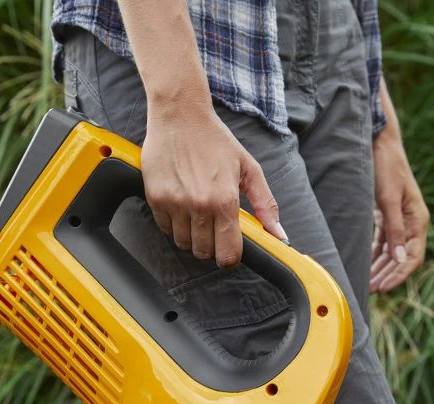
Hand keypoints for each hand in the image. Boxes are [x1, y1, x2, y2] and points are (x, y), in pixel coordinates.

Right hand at [141, 104, 286, 267]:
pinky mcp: (155, 198)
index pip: (227, 253)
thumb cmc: (215, 139)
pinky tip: (180, 204)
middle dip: (211, 245)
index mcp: (225, 200)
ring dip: (191, 235)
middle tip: (213, 227)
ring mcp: (174, 203)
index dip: (230, 257)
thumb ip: (265, 204)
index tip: (229, 251)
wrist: (180, 115)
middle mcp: (199, 205)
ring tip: (196, 212)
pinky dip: (173, 223)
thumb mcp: (248, 168)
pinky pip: (164, 228)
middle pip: (204, 252)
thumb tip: (278, 234)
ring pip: (183, 243)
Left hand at [369, 129, 429, 292]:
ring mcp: (398, 219)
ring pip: (391, 252)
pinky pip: (382, 241)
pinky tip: (363, 265)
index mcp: (418, 220)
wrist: (380, 144)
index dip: (399, 275)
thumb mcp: (389, 200)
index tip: (383, 288)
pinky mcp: (385, 215)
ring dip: (379, 268)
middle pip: (401, 258)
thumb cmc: (387, 168)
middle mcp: (411, 222)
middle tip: (369, 291)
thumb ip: (394, 230)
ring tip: (365, 283)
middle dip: (386, 275)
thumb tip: (401, 259)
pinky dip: (373, 254)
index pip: (413, 257)